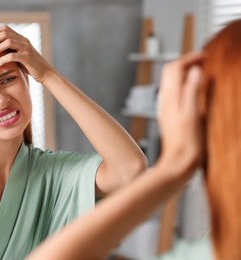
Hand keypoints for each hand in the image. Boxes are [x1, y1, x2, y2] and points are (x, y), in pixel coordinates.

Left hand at [0, 25, 52, 82]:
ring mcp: (26, 49)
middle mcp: (24, 41)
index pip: (5, 28)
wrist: (45, 73)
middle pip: (4, 34)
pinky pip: (12, 56)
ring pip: (7, 42)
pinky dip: (3, 59)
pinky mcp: (27, 58)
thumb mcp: (20, 55)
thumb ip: (11, 50)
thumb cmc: (31, 66)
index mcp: (21, 39)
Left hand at [157, 52, 205, 172]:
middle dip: (186, 62)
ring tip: (202, 72)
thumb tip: (195, 70)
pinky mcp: (171, 116)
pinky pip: (175, 93)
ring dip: (185, 73)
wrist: (178, 163)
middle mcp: (166, 101)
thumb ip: (192, 90)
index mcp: (170, 98)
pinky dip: (185, 85)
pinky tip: (196, 91)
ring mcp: (168, 108)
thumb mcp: (192, 114)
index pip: (174, 67)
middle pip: (171, 72)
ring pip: (172, 82)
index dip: (190, 58)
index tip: (206, 56)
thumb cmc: (186, 142)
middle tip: (205, 61)